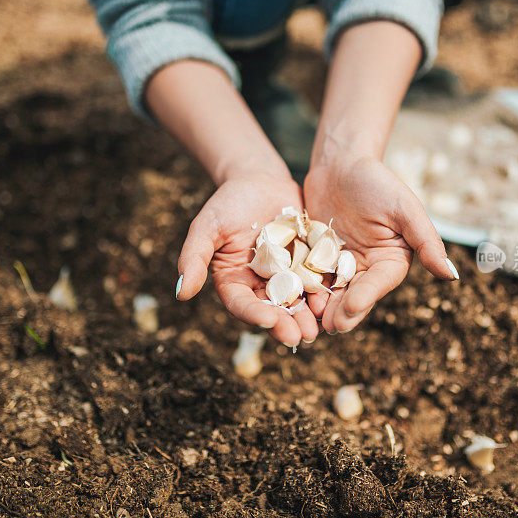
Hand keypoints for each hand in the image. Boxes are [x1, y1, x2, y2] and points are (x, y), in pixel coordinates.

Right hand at [176, 175, 318, 346]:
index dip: (255, 314)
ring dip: (308, 316)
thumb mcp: (207, 226)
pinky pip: (318, 281)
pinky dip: (326, 291)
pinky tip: (336, 298)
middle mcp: (261, 286)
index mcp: (235, 283)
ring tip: (320, 327)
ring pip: (298, 301)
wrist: (260, 180)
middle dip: (286, 324)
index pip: (243, 305)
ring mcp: (287, 277)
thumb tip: (180, 294)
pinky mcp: (309, 265)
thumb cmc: (228, 202)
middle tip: (300, 337)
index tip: (269, 320)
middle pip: (273, 310)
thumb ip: (193, 258)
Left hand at [303, 155, 457, 333]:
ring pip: (331, 293)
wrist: (341, 164)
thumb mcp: (405, 208)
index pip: (379, 284)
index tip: (351, 307)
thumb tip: (452, 275)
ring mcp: (339, 266)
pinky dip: (302, 290)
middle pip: (354, 295)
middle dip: (342, 311)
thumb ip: (427, 241)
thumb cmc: (377, 181)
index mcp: (391, 262)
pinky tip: (291, 298)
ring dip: (321, 307)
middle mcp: (366, 269)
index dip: (366, 297)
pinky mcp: (316, 260)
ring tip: (310, 318)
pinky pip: (309, 278)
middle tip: (329, 326)